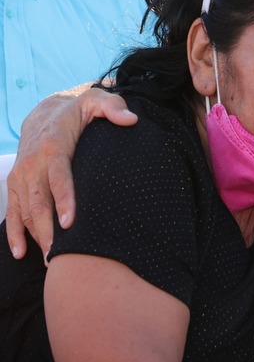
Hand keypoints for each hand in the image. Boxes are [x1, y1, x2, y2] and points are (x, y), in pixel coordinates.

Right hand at [6, 87, 134, 261]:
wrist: (46, 112)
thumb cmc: (79, 110)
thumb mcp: (97, 101)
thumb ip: (114, 107)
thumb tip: (131, 119)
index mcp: (53, 146)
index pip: (59, 176)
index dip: (64, 199)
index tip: (72, 222)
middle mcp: (33, 163)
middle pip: (39, 201)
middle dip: (49, 229)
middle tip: (62, 254)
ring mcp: (22, 176)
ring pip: (25, 211)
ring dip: (36, 236)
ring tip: (52, 260)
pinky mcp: (17, 184)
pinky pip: (13, 212)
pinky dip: (15, 233)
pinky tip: (22, 253)